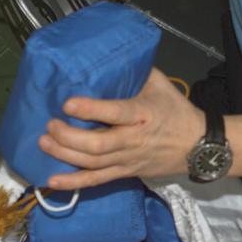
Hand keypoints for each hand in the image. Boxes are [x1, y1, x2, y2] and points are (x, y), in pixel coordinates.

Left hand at [38, 68, 205, 189]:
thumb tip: (108, 58)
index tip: (68, 103)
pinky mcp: (126, 173)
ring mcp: (128, 160)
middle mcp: (134, 139)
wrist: (198, 146)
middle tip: (50, 124)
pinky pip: (97, 182)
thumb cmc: (176, 110)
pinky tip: (51, 180)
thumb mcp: (161, 84)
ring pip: (93, 164)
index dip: (91, 110)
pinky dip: (74, 183)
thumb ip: (135, 72)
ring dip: (65, 155)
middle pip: (98, 145)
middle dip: (69, 136)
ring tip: (44, 143)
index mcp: (143, 113)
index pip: (116, 112)